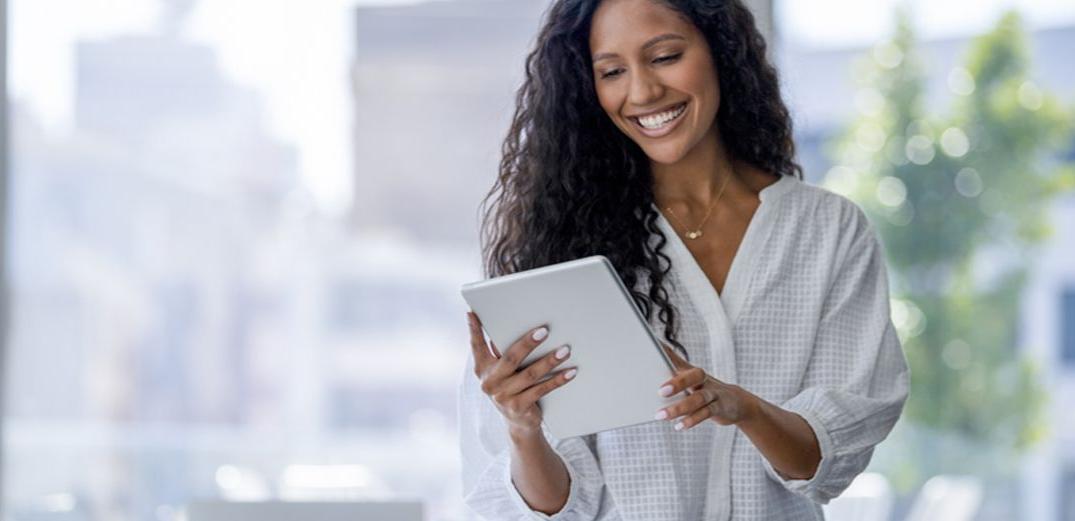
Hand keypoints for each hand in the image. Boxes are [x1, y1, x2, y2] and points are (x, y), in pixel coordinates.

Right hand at [467, 311, 576, 434]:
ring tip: (565, 350)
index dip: (474, 330)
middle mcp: (490, 382)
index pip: (477, 346)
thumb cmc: (512, 388)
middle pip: (510, 359)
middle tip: (544, 331)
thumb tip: (512, 326)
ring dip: (549, 361)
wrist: (518, 423)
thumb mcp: (502, 372)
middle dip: (528, 343)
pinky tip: (570, 371)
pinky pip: (542, 389)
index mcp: (483, 369)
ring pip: (530, 374)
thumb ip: (501, 353)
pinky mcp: (519, 407)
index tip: (472, 313)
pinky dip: (557, 380)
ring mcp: (503, 396)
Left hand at [654, 344, 757, 430]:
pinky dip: (692, 420)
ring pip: (699, 399)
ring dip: (680, 408)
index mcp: (692, 371)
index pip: (679, 361)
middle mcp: (704, 380)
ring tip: (661, 416)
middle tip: (660, 391)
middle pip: (694, 376)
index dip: (667, 357)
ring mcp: (713, 394)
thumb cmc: (704, 387)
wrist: (736, 402)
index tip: (651, 354)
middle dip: (678, 382)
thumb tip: (657, 345)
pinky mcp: (720, 408)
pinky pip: (706, 414)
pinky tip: (679, 426)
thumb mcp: (690, 375)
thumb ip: (674, 363)